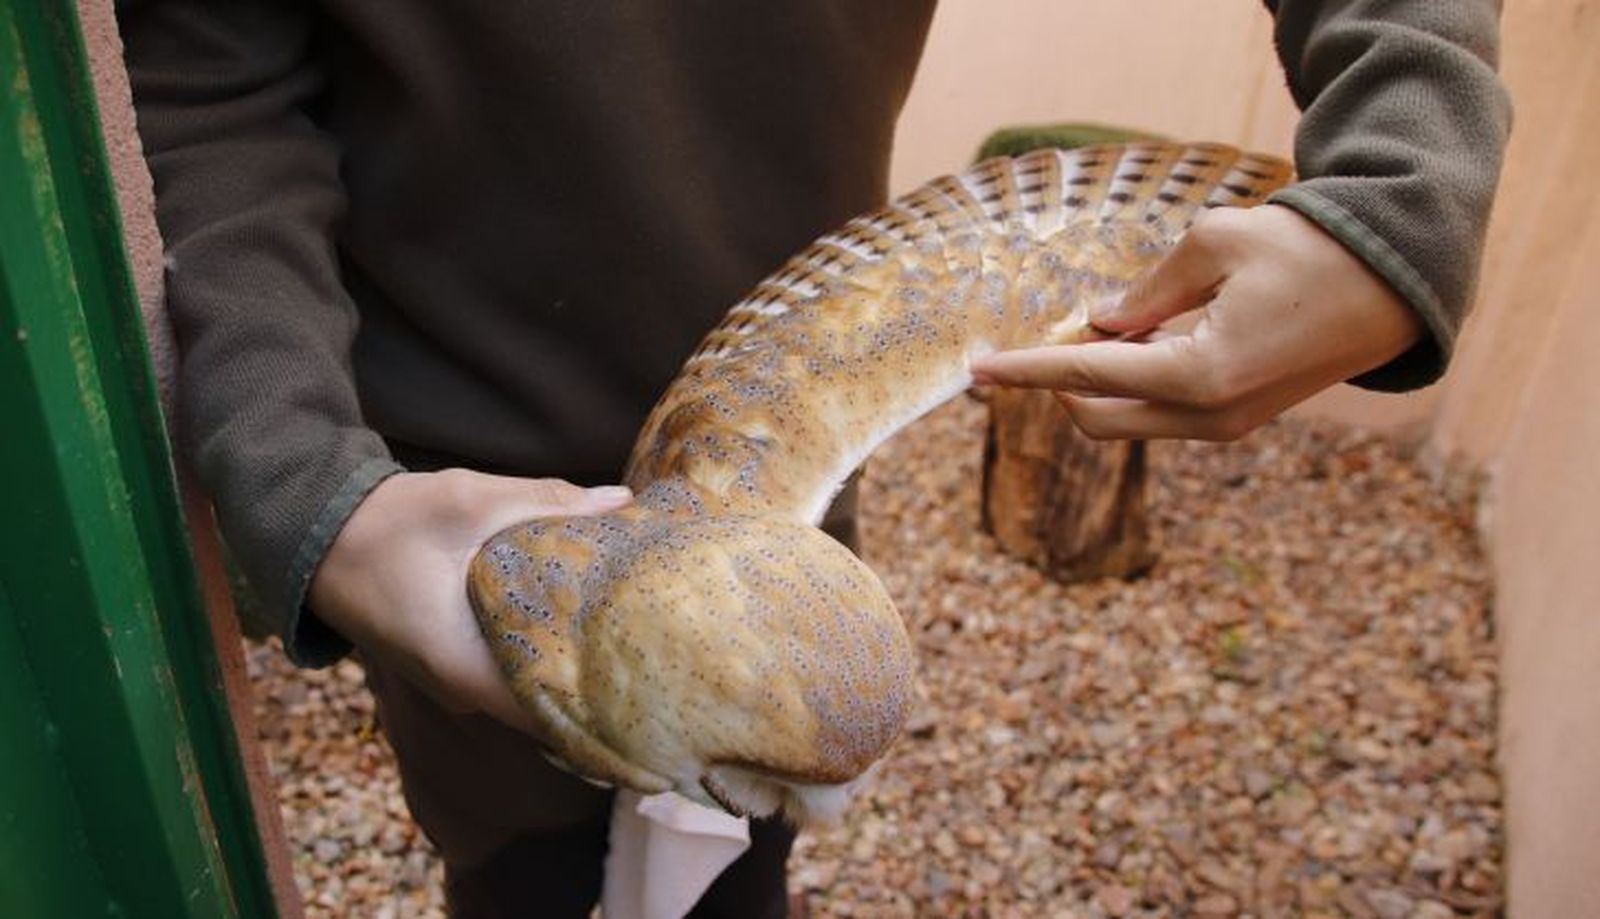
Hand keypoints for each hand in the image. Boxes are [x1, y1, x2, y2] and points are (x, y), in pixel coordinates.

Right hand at [308, 469, 632, 730]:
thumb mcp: (469, 501)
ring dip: (571, 664)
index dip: (603, 704)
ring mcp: (453, 681)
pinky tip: (581, 621)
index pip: (550, 714)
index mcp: (464, 667)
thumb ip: (547, 502)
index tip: (651, 684)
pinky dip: (543, 652)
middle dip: (598, 681)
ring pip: (527, 688)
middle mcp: (461, 690)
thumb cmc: (387, 523)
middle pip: (546, 704)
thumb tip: (621, 502)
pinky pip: (509, 671)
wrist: (315, 534)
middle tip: (656, 651)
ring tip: (631, 634)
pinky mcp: (450, 662)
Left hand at [970, 204, 1422, 439]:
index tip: (976, 371)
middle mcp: (1206, 416)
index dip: (1024, 369)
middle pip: (1093, 415)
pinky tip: (1150, 337)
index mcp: (1196, 374)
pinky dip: (1136, 382)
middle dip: (1058, 380)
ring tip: (1124, 319)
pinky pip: (1160, 413)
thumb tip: (1099, 321)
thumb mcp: (1215, 245)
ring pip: (1126, 418)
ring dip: (1100, 380)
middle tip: (1058, 327)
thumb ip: (1147, 291)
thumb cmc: (1306, 251)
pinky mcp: (1236, 422)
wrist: (1393, 287)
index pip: (1084, 373)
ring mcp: (1223, 427)